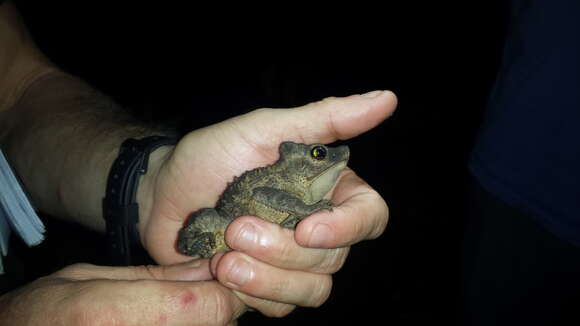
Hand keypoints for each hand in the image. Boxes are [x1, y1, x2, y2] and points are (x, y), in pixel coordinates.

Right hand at [0, 261, 244, 325]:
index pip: (212, 305)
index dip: (228, 287)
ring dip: (208, 319)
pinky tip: (172, 320)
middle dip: (220, 304)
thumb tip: (207, 267)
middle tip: (208, 288)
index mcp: (122, 315)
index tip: (225, 273)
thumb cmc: (43, 314)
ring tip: (184, 306)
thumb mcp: (91, 279)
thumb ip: (155, 277)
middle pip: (218, 324)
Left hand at [138, 90, 396, 314]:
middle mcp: (317, 227)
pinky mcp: (266, 286)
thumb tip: (387, 98)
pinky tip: (225, 273)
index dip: (348, 227)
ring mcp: (292, 260)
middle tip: (237, 230)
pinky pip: (283, 308)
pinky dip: (256, 295)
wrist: (161, 196)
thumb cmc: (212, 156)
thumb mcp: (265, 129)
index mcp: (326, 188)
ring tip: (225, 261)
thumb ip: (326, 119)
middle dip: (285, 250)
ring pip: (315, 289)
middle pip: (336, 257)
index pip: (370, 214)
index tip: (306, 228)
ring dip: (271, 279)